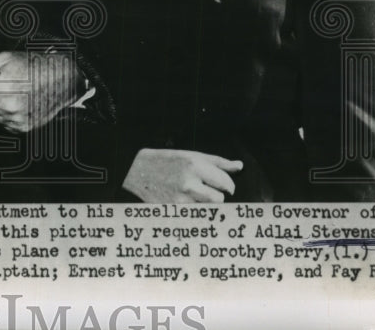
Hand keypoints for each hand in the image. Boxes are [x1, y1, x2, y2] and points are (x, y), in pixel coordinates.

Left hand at [0, 50, 82, 132]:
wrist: (61, 80)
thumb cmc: (34, 66)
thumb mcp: (6, 58)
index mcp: (4, 86)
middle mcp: (9, 105)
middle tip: (8, 84)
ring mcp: (16, 118)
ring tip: (16, 93)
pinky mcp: (22, 127)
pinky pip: (3, 122)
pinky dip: (7, 114)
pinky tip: (20, 103)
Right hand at [122, 148, 242, 202]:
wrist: (135, 171)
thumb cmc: (166, 161)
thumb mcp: (191, 156)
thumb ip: (217, 162)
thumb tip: (239, 166)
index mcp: (195, 166)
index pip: (226, 183)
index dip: (227, 185)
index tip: (223, 185)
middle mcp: (189, 183)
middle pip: (219, 200)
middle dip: (215, 196)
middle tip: (204, 190)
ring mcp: (180, 200)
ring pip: (207, 210)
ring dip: (203, 205)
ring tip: (190, 195)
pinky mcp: (173, 212)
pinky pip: (195, 217)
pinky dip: (193, 212)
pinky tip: (183, 202)